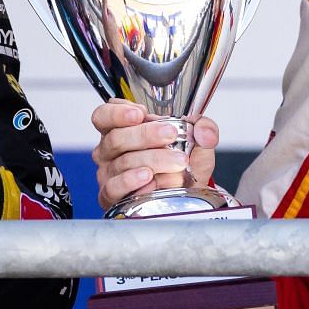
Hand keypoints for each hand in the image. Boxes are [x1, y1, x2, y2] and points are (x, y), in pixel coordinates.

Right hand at [89, 102, 218, 212]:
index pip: (104, 115)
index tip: (140, 113)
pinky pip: (115, 187)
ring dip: (152, 159)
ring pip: (122, 162)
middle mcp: (110, 151)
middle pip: (116, 138)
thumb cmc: (180, 163)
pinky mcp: (111, 196)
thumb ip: (204, 128)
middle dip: (145, 134)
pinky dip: (132, 181)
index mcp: (121, 129)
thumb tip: (203, 131)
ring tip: (175, 161)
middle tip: (170, 134)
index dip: (118, 112)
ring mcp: (108, 173)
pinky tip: (149, 177)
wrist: (186, 193)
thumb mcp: (196, 141)